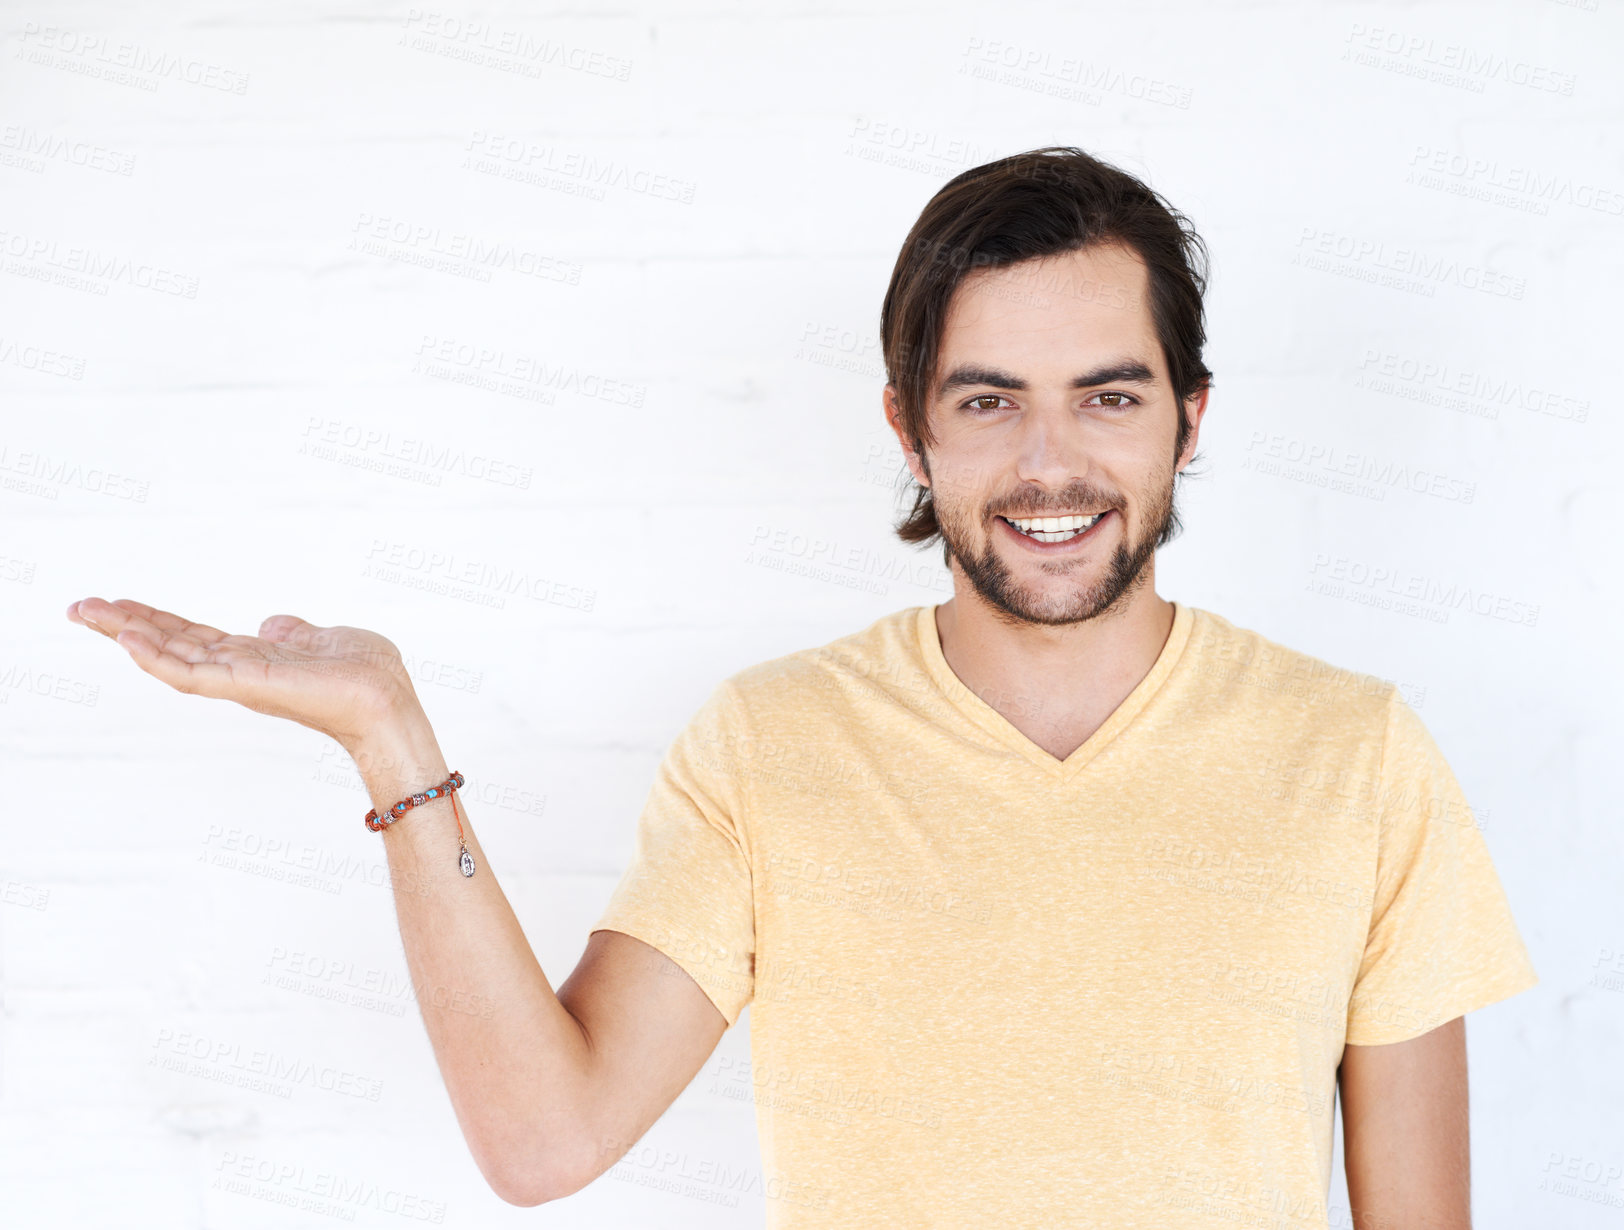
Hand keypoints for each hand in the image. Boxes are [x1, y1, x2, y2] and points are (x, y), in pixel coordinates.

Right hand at [66, 597, 418, 749]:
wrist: (389, 702)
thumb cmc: (369, 677)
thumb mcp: (325, 640)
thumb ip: (294, 634)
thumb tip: (271, 623)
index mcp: (254, 659)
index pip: (193, 639)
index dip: (155, 622)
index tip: (117, 605)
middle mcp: (239, 672)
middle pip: (171, 645)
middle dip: (124, 625)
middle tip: (77, 606)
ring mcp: (240, 681)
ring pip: (171, 657)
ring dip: (127, 635)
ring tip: (87, 612)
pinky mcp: (248, 687)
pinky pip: (193, 674)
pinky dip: (158, 658)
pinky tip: (128, 638)